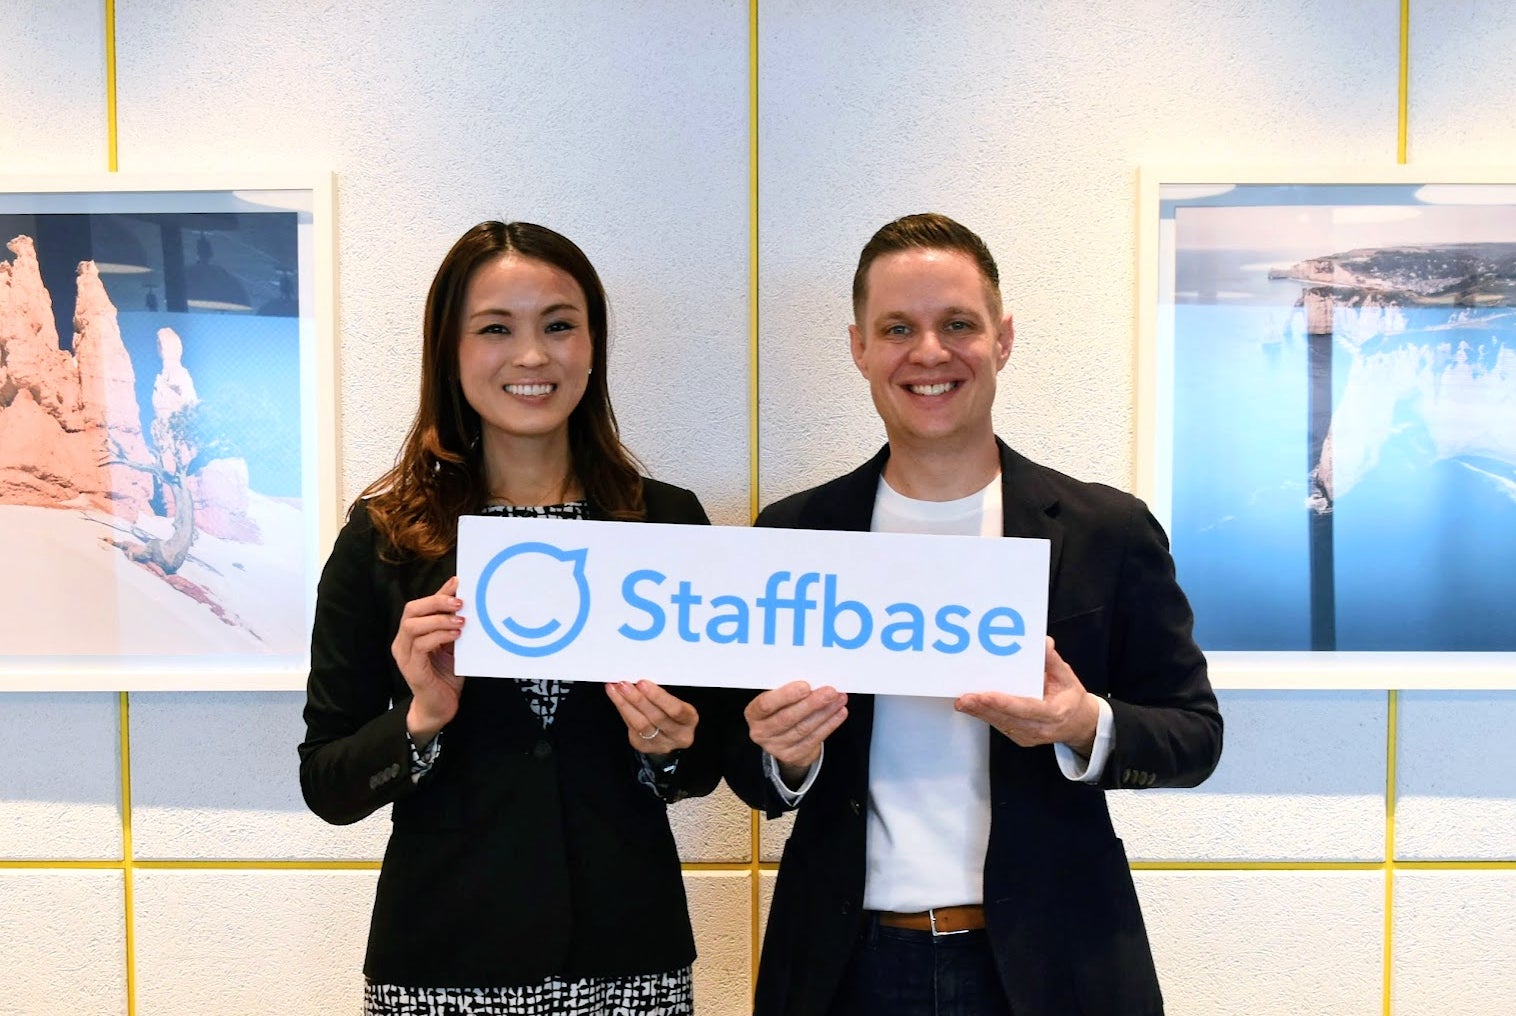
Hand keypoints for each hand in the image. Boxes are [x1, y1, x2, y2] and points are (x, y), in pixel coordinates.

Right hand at [392, 576, 465, 744]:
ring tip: (461, 621)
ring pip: (413, 626)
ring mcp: (404, 656)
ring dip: (439, 620)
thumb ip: (452, 625)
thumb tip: (464, 601)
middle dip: (436, 602)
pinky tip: (456, 636)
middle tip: (460, 602)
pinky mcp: (412, 669)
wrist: (440, 706)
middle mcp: (403, 642)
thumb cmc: (446, 675)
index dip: (438, 593)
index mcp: (411, 634)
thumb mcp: (451, 644)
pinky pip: (421, 645)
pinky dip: (439, 636)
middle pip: (411, 611)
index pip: (420, 606)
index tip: (458, 583)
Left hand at [605, 680, 698, 754]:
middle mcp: (678, 735)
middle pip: (657, 718)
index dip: (658, 697)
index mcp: (689, 720)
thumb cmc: (671, 711)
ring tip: (615, 689)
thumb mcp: (674, 700)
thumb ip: (661, 694)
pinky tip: (616, 697)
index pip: (676, 710)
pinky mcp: (644, 746)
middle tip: (624, 684)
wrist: (668, 734)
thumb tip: (639, 679)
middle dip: (638, 699)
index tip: (642, 683)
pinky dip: (622, 710)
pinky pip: (631, 727)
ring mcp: (661, 744)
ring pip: (641, 725)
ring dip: (625, 704)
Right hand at [745, 681, 847, 780]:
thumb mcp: (777, 699)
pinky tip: (839, 713)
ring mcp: (776, 747)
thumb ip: (788, 691)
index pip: (766, 705)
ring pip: (803, 729)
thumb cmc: (781, 708)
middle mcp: (761, 732)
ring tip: (839, 699)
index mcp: (753, 713)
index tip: (806, 686)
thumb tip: (814, 679)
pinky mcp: (792, 756)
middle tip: (830, 691)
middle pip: (788, 718)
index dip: (786, 695)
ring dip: (825, 713)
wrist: (782, 737)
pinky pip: (814, 739)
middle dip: (812, 703)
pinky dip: (829, 725)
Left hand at [955, 637, 1098, 755]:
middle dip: (984, 708)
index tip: (986, 696)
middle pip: (1008, 719)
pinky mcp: (1019, 737)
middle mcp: (1040, 728)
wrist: (1078, 723)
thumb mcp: (1067, 677)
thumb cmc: (1070, 698)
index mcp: (1055, 713)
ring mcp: (1028, 736)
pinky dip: (985, 715)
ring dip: (979, 713)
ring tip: (962, 701)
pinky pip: (1000, 725)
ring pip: (1000, 724)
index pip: (1027, 709)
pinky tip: (971, 706)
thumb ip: (1053, 661)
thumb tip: (1043, 642)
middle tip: (964, 698)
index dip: (1005, 703)